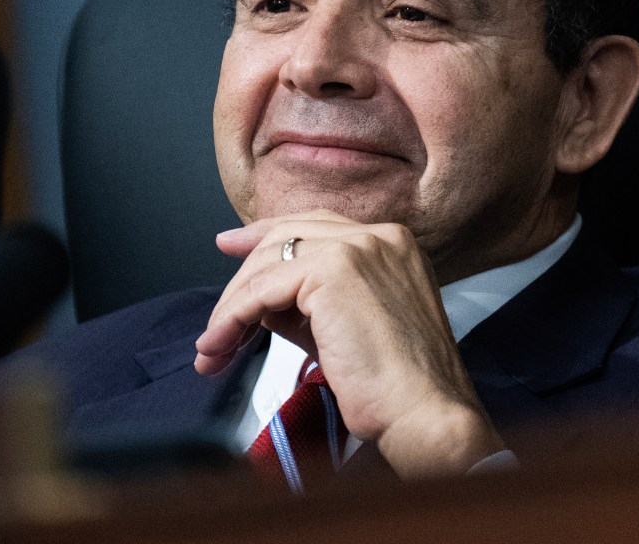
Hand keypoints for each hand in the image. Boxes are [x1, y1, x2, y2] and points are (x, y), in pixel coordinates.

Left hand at [194, 210, 504, 478]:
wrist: (424, 413)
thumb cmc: (395, 387)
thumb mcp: (345, 328)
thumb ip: (307, 305)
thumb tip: (261, 301)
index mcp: (391, 243)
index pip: (313, 224)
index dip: (264, 234)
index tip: (230, 245)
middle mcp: (378, 236)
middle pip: (285, 237)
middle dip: (239, 278)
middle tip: (214, 321)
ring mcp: (358, 248)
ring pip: (268, 263)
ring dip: (231, 307)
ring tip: (214, 349)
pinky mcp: (334, 271)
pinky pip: (263, 289)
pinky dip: (233, 317)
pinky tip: (222, 344)